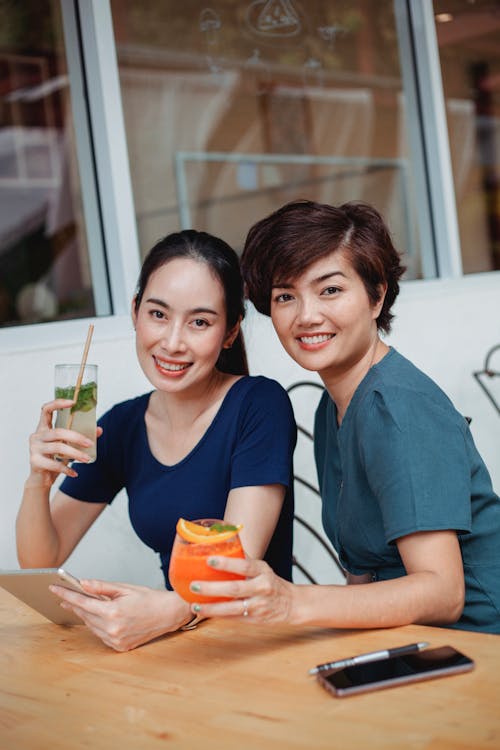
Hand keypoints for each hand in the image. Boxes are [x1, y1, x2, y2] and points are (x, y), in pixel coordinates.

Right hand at [28, 399, 101, 485]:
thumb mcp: (68, 446)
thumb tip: (99, 430)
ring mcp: (34, 448)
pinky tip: (74, 473)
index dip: (58, 404)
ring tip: (87, 459)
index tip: (73, 402)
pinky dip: (66, 469)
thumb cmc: (54, 459)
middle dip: (76, 437)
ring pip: (58, 447)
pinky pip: (53, 464)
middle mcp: (36, 435)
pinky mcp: (34, 461)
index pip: (46, 410)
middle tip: (90, 443)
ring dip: (75, 454)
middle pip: (58, 432)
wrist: (41, 479)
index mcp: (43, 428)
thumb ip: (81, 437)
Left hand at [49, 580, 191, 650]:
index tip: (54, 589)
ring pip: (91, 626)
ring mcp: (116, 640)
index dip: (66, 595)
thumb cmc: (149, 598)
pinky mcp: (119, 647)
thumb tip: (82, 584)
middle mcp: (112, 629)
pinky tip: (98, 616)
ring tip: (82, 604)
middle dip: (74, 604)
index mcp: (113, 612)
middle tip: (65, 596)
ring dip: (85, 615)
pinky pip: (101, 635)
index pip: (82, 602)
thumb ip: (101, 587)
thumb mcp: (124, 588)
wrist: (168, 614)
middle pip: (84, 615)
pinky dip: (97, 625)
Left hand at [188, 556, 295, 623]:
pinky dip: (217, 615)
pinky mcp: (254, 620)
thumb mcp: (262, 568)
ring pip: (232, 608)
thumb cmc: (271, 582)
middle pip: (235, 589)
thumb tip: (220, 544)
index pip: (244, 566)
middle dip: (212, 588)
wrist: (291, 604)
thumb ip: (243, 559)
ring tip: (194, 604)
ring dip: (211, 607)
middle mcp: (261, 588)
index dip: (226, 563)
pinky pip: (233, 618)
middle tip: (194, 585)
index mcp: (262, 571)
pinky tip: (204, 612)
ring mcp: (258, 606)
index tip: (209, 560)